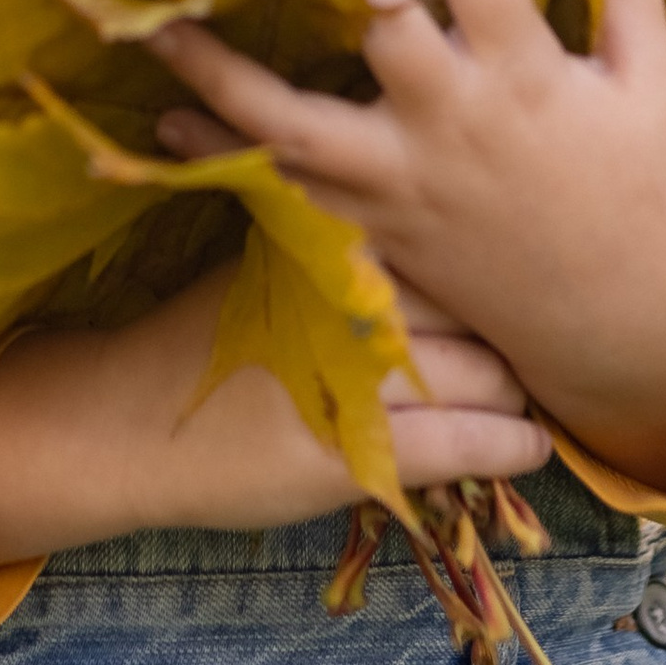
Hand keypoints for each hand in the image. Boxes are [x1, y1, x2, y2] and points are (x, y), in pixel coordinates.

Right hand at [0, 265, 546, 575]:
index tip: (517, 280)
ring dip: (519, 391)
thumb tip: (437, 211)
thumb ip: (349, 236)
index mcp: (339, 243)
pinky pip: (476, 442)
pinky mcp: (368, 453)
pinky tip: (533, 447)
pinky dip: (516, 445)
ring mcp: (367, 377)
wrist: (132, 419)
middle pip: (485, 305)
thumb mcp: (275, 255)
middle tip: (523, 349)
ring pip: (494, 374)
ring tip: (526, 399)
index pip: (454, 242)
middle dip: (511, 332)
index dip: (490, 268)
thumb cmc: (206, 333)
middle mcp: (361, 299)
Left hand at [152, 0, 665, 497]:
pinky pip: (286, 193)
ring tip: (157, 23)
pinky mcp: (373, 232)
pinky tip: (170, 120)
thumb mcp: (649, 79)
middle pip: (373, 27)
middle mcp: (452, 126)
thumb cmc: (637, 186)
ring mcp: (402, 185)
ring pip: (293, 128)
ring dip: (220, 75)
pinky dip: (226, 156)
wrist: (611, 324)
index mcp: (524, 77)